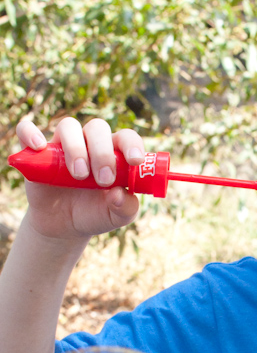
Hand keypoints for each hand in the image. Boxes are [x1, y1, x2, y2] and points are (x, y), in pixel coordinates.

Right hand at [15, 117, 144, 245]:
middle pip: (97, 128)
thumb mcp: (117, 217)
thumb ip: (126, 208)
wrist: (65, 226)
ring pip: (68, 126)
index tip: (134, 161)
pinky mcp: (37, 152)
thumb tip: (119, 194)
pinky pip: (27, 130)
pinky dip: (30, 133)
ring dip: (76, 148)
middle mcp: (90, 143)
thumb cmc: (96, 214)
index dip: (131, 144)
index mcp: (114, 153)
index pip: (125, 137)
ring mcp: (63, 145)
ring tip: (78, 175)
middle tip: (103, 180)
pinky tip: (38, 146)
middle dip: (102, 152)